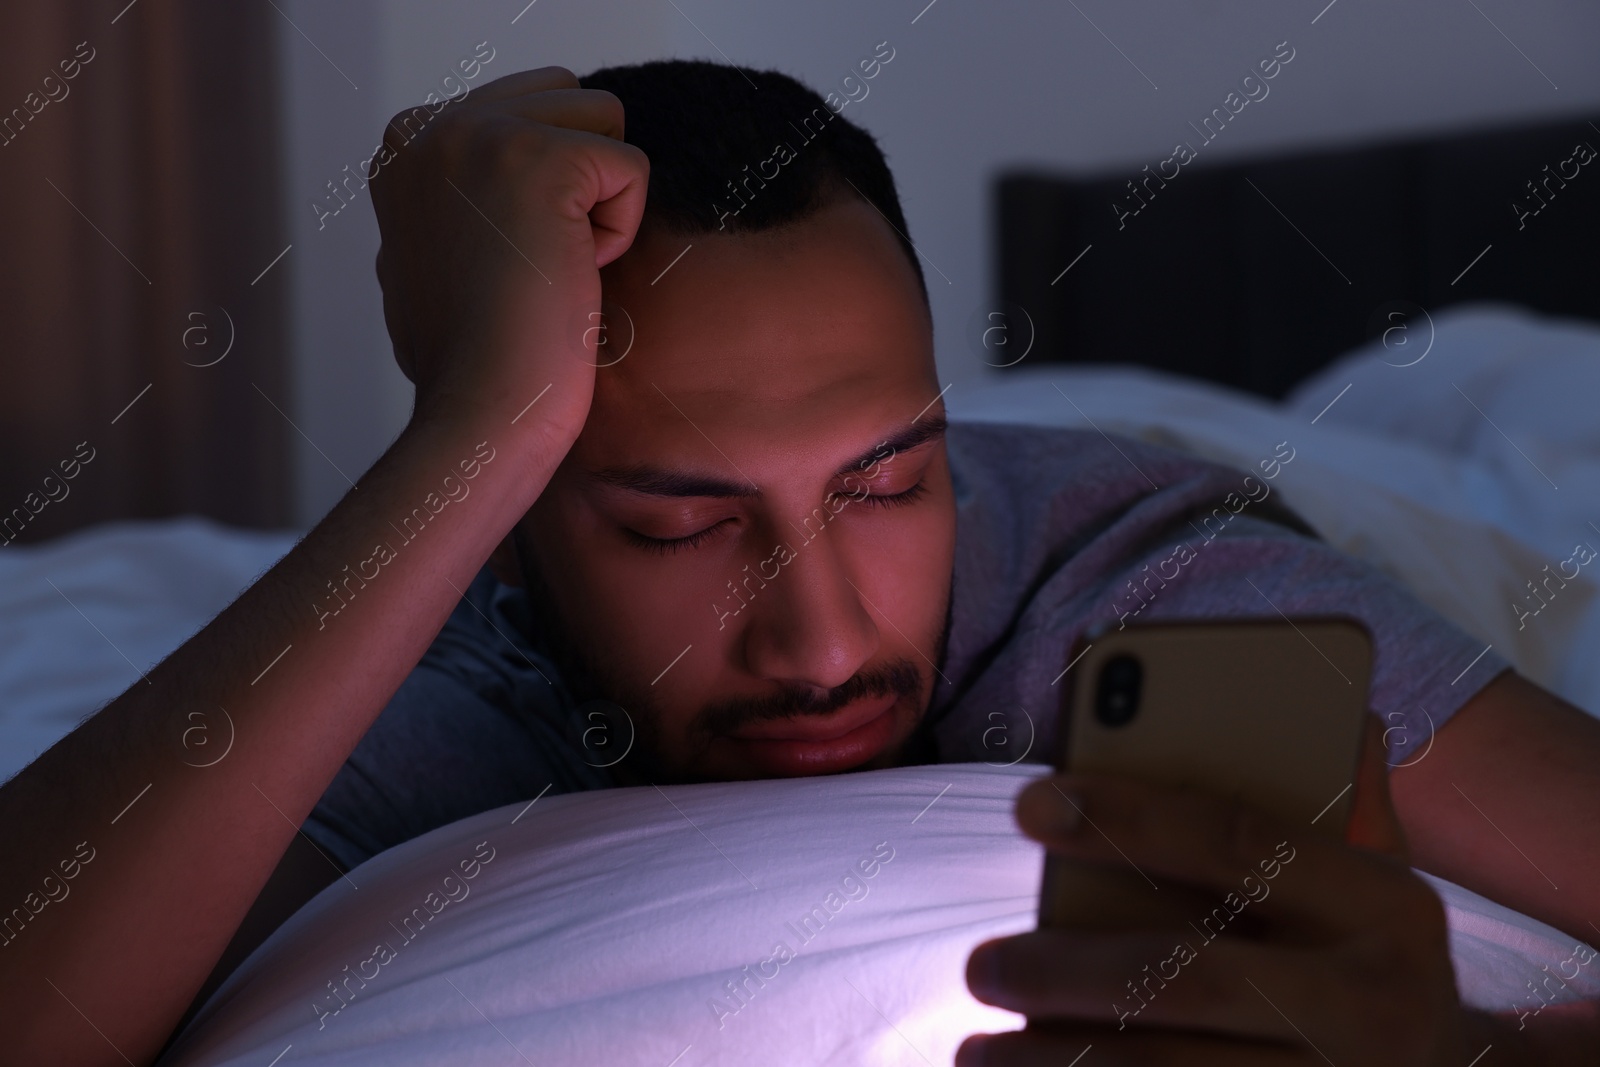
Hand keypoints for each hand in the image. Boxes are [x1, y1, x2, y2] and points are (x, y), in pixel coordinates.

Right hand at [369, 66, 648, 445]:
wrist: (481, 414)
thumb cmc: (470, 360)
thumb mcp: (440, 255)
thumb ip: (466, 196)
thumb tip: (509, 187)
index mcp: (404, 144)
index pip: (529, 106)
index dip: (543, 190)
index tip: (501, 261)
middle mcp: (432, 126)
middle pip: (570, 99)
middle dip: (576, 182)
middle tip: (529, 264)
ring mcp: (480, 136)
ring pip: (605, 122)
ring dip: (597, 202)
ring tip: (546, 266)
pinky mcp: (540, 161)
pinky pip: (631, 169)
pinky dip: (619, 233)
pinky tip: (568, 277)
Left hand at [960, 716, 1487, 1064]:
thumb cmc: (1366, 953)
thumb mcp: (1370, 875)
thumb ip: (1325, 798)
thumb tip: (1280, 708)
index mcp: (1387, 906)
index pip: (1236, 841)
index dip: (1126, 814)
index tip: (1028, 804)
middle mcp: (1376, 1007)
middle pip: (1186, 979)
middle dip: (1067, 972)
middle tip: (980, 965)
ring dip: (1057, 1065)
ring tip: (976, 1052)